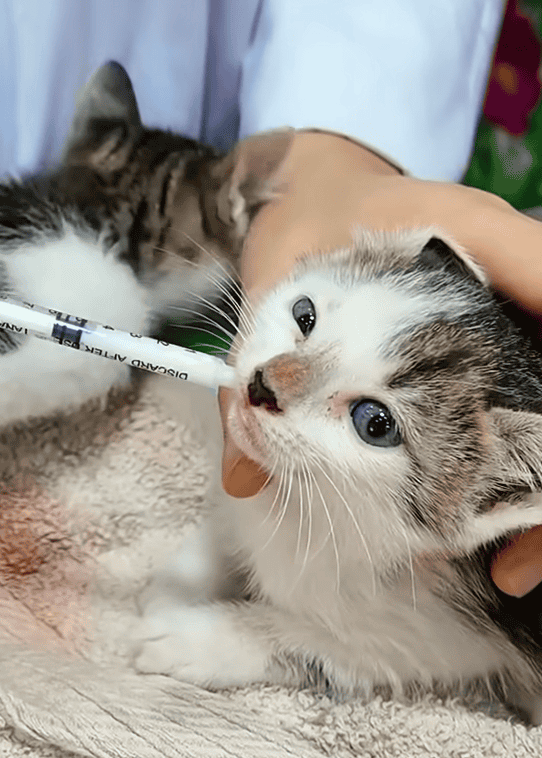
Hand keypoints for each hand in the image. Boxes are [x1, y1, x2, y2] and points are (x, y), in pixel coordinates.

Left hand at [218, 129, 541, 597]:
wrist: (319, 193)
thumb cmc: (311, 216)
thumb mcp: (278, 274)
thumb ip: (256, 361)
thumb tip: (244, 474)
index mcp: (476, 232)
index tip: (540, 453)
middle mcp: (514, 279)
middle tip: (517, 552)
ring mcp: (514, 319)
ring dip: (537, 494)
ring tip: (504, 564)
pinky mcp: (497, 353)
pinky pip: (521, 418)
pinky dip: (509, 479)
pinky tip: (472, 532)